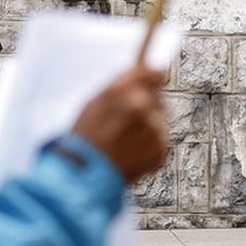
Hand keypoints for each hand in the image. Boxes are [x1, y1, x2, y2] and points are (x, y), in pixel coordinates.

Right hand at [71, 65, 168, 182]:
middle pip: (158, 98)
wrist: (84, 175)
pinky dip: (150, 145)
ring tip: (125, 140)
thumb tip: (148, 70)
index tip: (154, 80)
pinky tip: (131, 152)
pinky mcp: (161, 149)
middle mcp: (141, 106)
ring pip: (159, 120)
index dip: (153, 77)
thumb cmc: (86, 138)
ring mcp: (153, 129)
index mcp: (122, 90)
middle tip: (127, 122)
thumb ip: (122, 84)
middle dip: (148, 106)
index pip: (154, 73)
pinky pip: (160, 140)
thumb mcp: (95, 101)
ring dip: (149, 126)